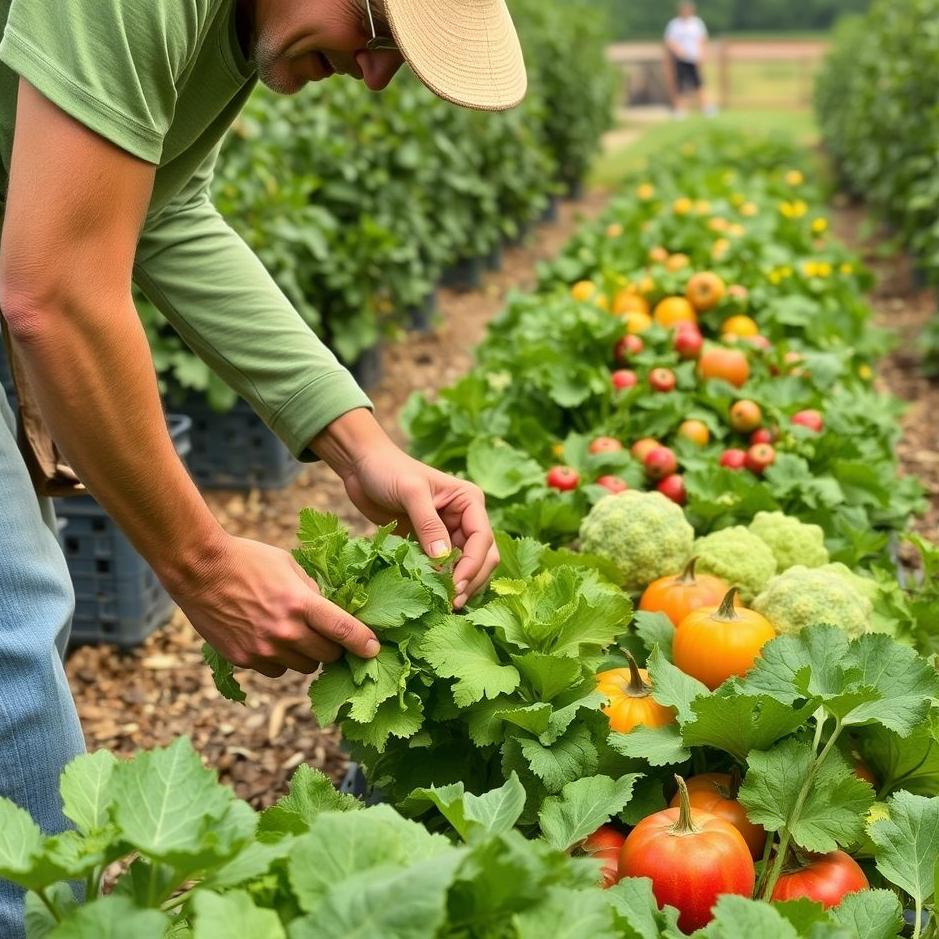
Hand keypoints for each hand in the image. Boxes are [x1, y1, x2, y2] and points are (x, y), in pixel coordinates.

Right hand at [167, 534, 379, 676]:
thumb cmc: (247, 559)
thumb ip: (311, 592)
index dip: (364, 643)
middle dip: (333, 647)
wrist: (198, 569)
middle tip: (328, 635)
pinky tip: (269, 639)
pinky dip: (279, 660)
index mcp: (300, 603)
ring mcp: (263, 649)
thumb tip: (331, 611)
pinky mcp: (244, 659)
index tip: (374, 649)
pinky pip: (276, 671)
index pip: (344, 630)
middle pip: (327, 656)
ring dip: (306, 655)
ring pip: (303, 668)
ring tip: (293, 633)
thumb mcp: (288, 565)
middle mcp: (285, 631)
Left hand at [313, 410, 498, 607]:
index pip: (482, 540)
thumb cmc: (388, 470)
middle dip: (470, 580)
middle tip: (450, 604)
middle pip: (482, 557)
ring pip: (466, 566)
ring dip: (458, 585)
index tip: (454, 588)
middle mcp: (466, 518)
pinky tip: (431, 594)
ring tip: (443, 604)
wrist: (362, 466)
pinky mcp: (431, 543)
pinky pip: (444, 567)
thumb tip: (444, 561)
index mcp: (469, 501)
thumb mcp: (410, 492)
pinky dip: (441, 581)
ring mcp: (450, 531)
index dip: (472, 566)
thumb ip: (428, 525)